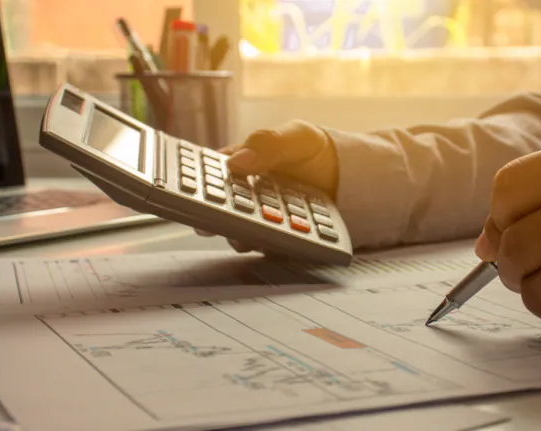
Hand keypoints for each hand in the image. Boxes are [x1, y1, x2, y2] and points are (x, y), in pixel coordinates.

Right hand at [195, 120, 338, 252]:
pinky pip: (268, 245)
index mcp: (240, 166)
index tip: (194, 194)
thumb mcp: (295, 137)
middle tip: (216, 221)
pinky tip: (277, 243)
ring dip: (242, 235)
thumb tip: (236, 162)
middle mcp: (245, 195)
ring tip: (249, 236)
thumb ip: (268, 144)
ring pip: (241, 232)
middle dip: (215, 218)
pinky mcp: (278, 238)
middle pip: (220, 210)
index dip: (196, 186)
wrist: (346, 175)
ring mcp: (261, 219)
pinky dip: (269, 246)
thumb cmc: (314, 150)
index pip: (210, 177)